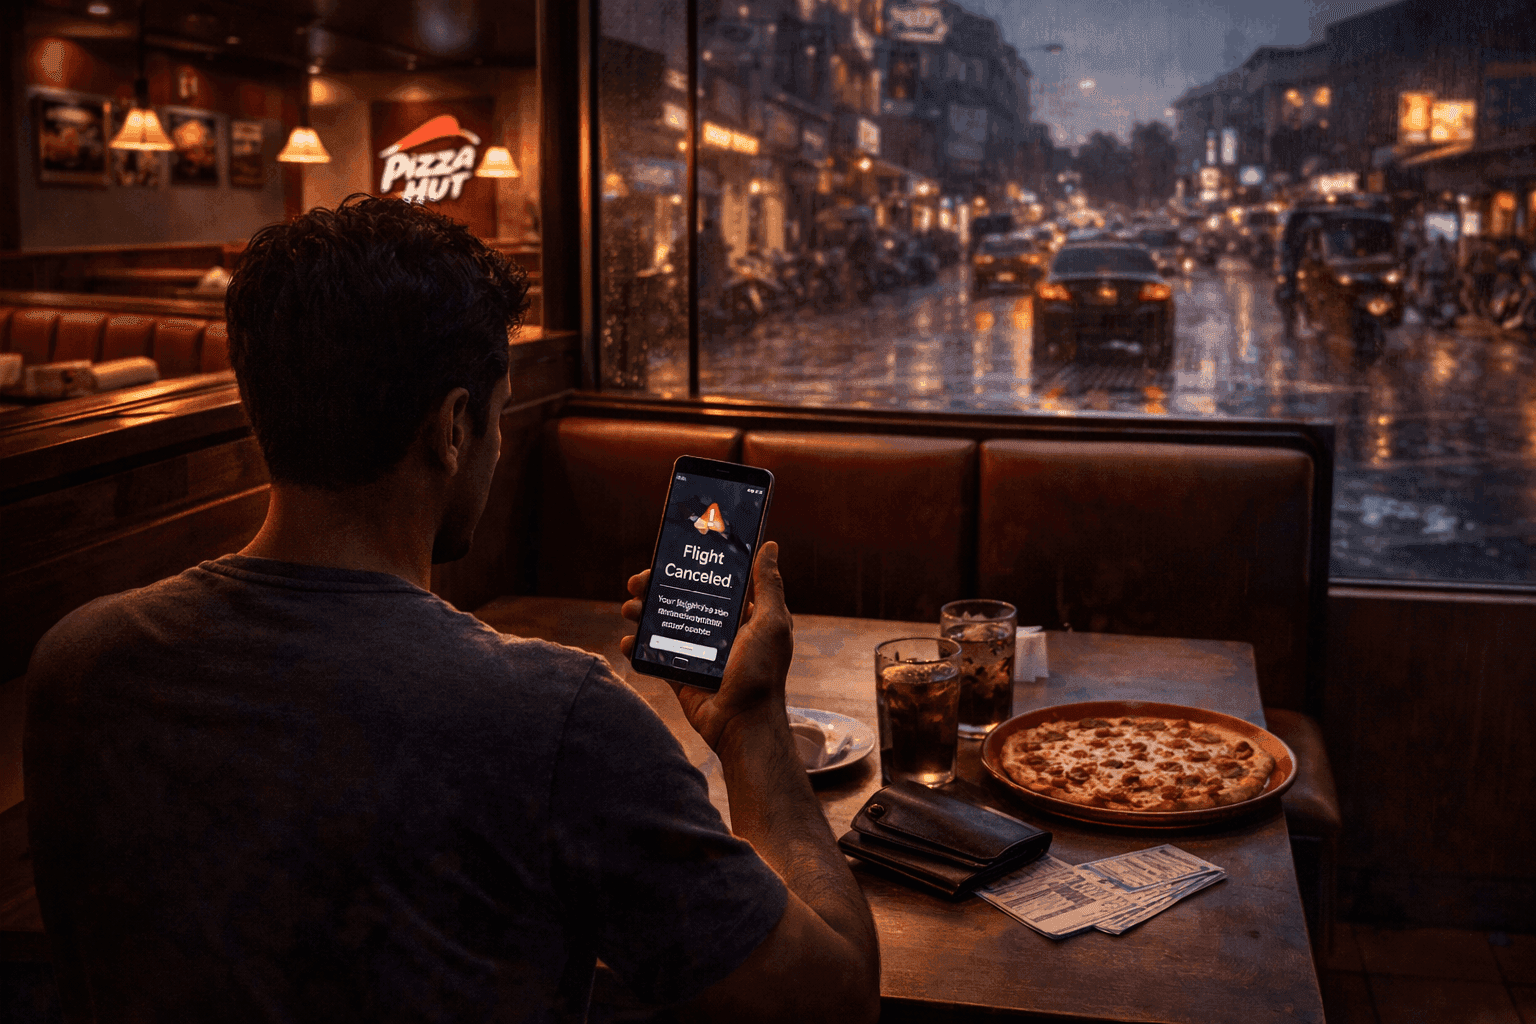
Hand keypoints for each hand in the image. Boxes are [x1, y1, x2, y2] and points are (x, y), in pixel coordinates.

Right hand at [621, 542, 794, 749]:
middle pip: (680, 601)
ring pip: (663, 625)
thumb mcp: (771, 623)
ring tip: (629, 609)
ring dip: (642, 614)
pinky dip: (637, 648)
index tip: (667, 559)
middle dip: (656, 589)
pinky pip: (653, 656)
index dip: (688, 570)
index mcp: (740, 616)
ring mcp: (696, 653)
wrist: (743, 724)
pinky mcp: (679, 674)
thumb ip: (768, 585)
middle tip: (637, 583)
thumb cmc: (762, 673)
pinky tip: (628, 642)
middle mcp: (717, 632)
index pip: (710, 584)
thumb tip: (770, 546)